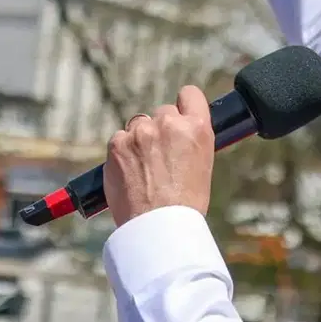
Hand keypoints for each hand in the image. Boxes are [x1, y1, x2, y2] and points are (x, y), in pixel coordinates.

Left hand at [104, 86, 214, 226]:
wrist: (159, 226)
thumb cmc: (185, 205)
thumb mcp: (202, 165)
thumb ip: (190, 141)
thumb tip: (179, 133)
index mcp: (197, 128)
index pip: (190, 94)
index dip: (184, 105)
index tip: (179, 115)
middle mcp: (169, 124)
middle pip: (162, 112)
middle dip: (160, 129)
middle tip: (160, 158)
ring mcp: (141, 132)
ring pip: (138, 125)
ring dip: (139, 140)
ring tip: (144, 171)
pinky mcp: (118, 143)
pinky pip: (119, 139)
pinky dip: (122, 153)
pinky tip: (130, 174)